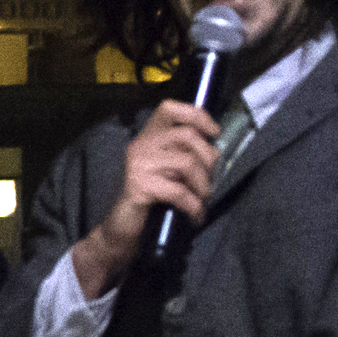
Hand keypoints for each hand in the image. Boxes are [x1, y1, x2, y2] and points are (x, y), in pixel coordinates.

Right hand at [68, 100, 225, 301]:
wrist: (122, 228)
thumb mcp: (168, 170)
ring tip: (202, 199)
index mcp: (148, 137)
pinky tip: (195, 215)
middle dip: (208, 159)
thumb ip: (183, 154)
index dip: (196, 115)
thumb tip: (215, 150)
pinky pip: (178, 190)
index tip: (213, 133)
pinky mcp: (139, 186)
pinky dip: (193, 205)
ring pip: (186, 162)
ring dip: (202, 185)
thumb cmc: (151, 199)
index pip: (169, 108)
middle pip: (187, 135)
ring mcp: (138, 164)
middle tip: (209, 180)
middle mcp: (141, 145)